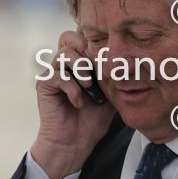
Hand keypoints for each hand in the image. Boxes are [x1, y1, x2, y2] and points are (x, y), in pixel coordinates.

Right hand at [30, 30, 114, 178]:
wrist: (75, 142)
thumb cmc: (93, 119)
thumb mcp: (111, 94)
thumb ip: (115, 75)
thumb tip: (133, 60)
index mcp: (80, 62)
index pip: (83, 36)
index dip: (94, 40)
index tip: (109, 55)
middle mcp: (65, 64)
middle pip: (68, 36)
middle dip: (85, 48)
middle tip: (97, 65)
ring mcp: (53, 73)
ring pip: (63, 54)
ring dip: (80, 67)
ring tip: (89, 86)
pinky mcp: (44, 85)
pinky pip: (56, 75)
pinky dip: (71, 87)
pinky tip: (79, 102)